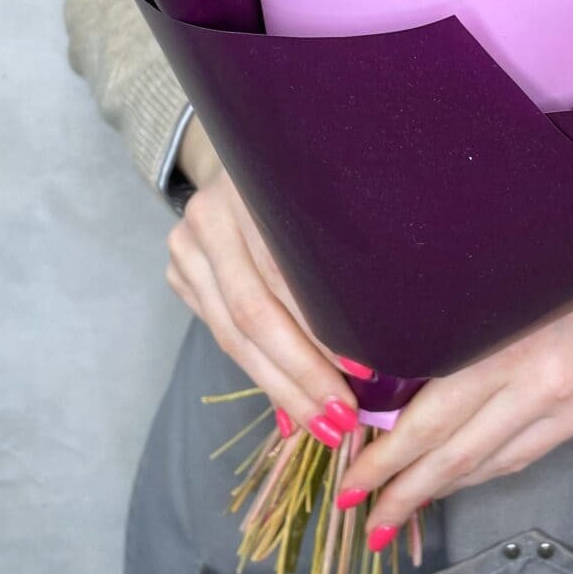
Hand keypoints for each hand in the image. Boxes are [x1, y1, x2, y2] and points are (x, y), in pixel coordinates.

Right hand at [165, 123, 359, 444]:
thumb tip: (393, 337)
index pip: (287, 274)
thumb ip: (348, 251)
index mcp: (257, 185)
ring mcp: (187, 242)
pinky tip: (289, 406)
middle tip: (342, 419)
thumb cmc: (314, 183)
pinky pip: (220, 332)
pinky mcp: (179, 269)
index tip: (366, 372)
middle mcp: (212, 212)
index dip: (324, 328)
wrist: (250, 150)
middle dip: (302, 374)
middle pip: (255, 313)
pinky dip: (260, 373)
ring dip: (282, 387)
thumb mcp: (335, 196)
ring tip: (321, 423)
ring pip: (233, 333)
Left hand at [339, 192, 572, 543]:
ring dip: (455, 481)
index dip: (391, 456)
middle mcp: (559, 388)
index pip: (437, 418)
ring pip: (506, 460)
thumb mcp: (531, 269)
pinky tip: (483, 458)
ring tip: (412, 496)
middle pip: (464, 457)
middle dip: (409, 490)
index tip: (354, 479)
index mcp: (527, 346)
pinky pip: (547, 444)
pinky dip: (506, 455)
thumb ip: (481, 318)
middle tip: (365, 514)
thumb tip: (422, 360)